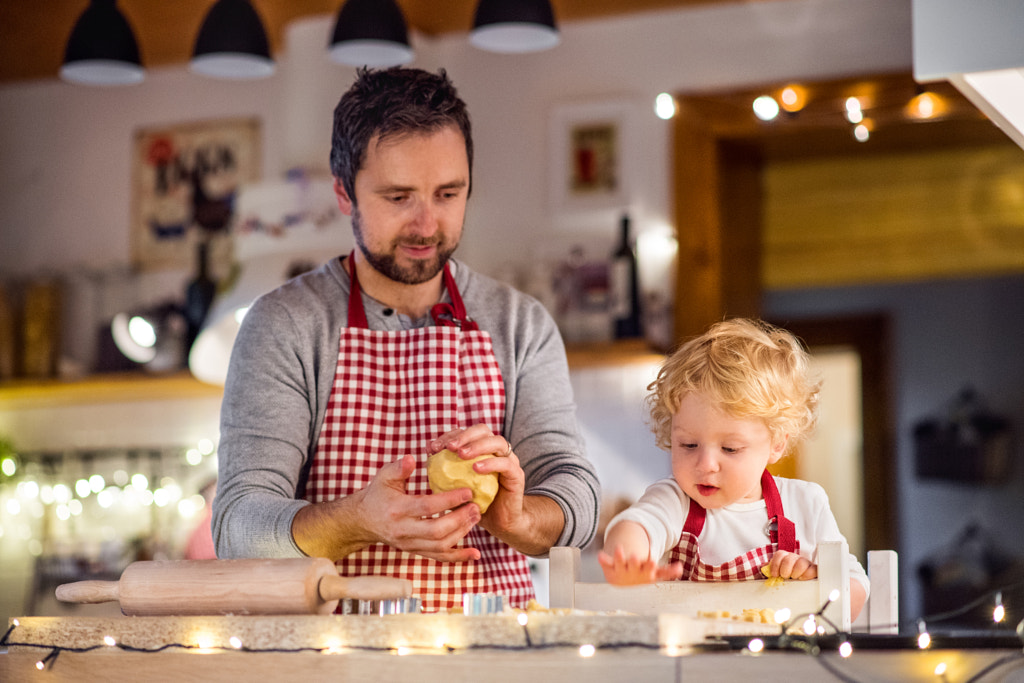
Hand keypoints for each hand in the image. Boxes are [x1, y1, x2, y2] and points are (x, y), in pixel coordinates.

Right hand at [292, 454, 482, 562]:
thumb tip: (412, 459)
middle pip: (436, 531)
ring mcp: (410, 544)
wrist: (364, 521)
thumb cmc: (378, 494)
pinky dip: (458, 557)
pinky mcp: (415, 551)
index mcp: (397, 510)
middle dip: (459, 520)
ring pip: (440, 546)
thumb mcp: (383, 477)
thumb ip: (399, 468)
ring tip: (476, 517)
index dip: (449, 500)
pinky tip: (475, 554)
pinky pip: (439, 558)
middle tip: (476, 506)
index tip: (468, 491)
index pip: (426, 507)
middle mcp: (403, 531)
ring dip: (462, 533)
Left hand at [430, 424, 523, 531]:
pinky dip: (490, 463)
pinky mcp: (517, 475)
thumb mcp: (455, 487)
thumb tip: (425, 455)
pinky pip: (506, 463)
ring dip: (477, 445)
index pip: (466, 433)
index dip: (449, 436)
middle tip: (449, 447)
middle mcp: (496, 450)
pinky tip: (476, 468)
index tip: (433, 448)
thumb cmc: (475, 503)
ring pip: (497, 441)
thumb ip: (443, 471)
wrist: (500, 523)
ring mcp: (509, 460)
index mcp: (482, 449)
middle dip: (464, 435)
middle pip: (483, 430)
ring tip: (461, 455)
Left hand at [597, 546, 682, 584]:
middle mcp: (632, 572)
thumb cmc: (642, 576)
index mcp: (645, 573)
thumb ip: (667, 571)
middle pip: (633, 566)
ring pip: (619, 562)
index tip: (651, 561)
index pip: (649, 570)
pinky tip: (600, 555)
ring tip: (618, 548)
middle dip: (634, 561)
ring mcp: (621, 569)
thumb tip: (680, 569)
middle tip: (634, 556)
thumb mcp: (655, 574)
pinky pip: (606, 562)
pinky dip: (602, 559)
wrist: (623, 584)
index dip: (650, 566)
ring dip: (619, 556)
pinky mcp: (609, 567)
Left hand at [763, 549, 816, 579]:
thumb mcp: (777, 573)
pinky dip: (807, 574)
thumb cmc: (788, 577)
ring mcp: (806, 563)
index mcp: (786, 557)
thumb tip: (764, 568)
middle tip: (785, 576)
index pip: (780, 554)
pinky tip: (803, 578)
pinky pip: (813, 569)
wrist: (802, 582)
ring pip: (801, 563)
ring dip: (795, 572)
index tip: (774, 574)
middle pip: (789, 558)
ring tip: (794, 577)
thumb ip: (769, 569)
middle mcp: (795, 558)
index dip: (775, 564)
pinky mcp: (814, 569)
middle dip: (785, 570)